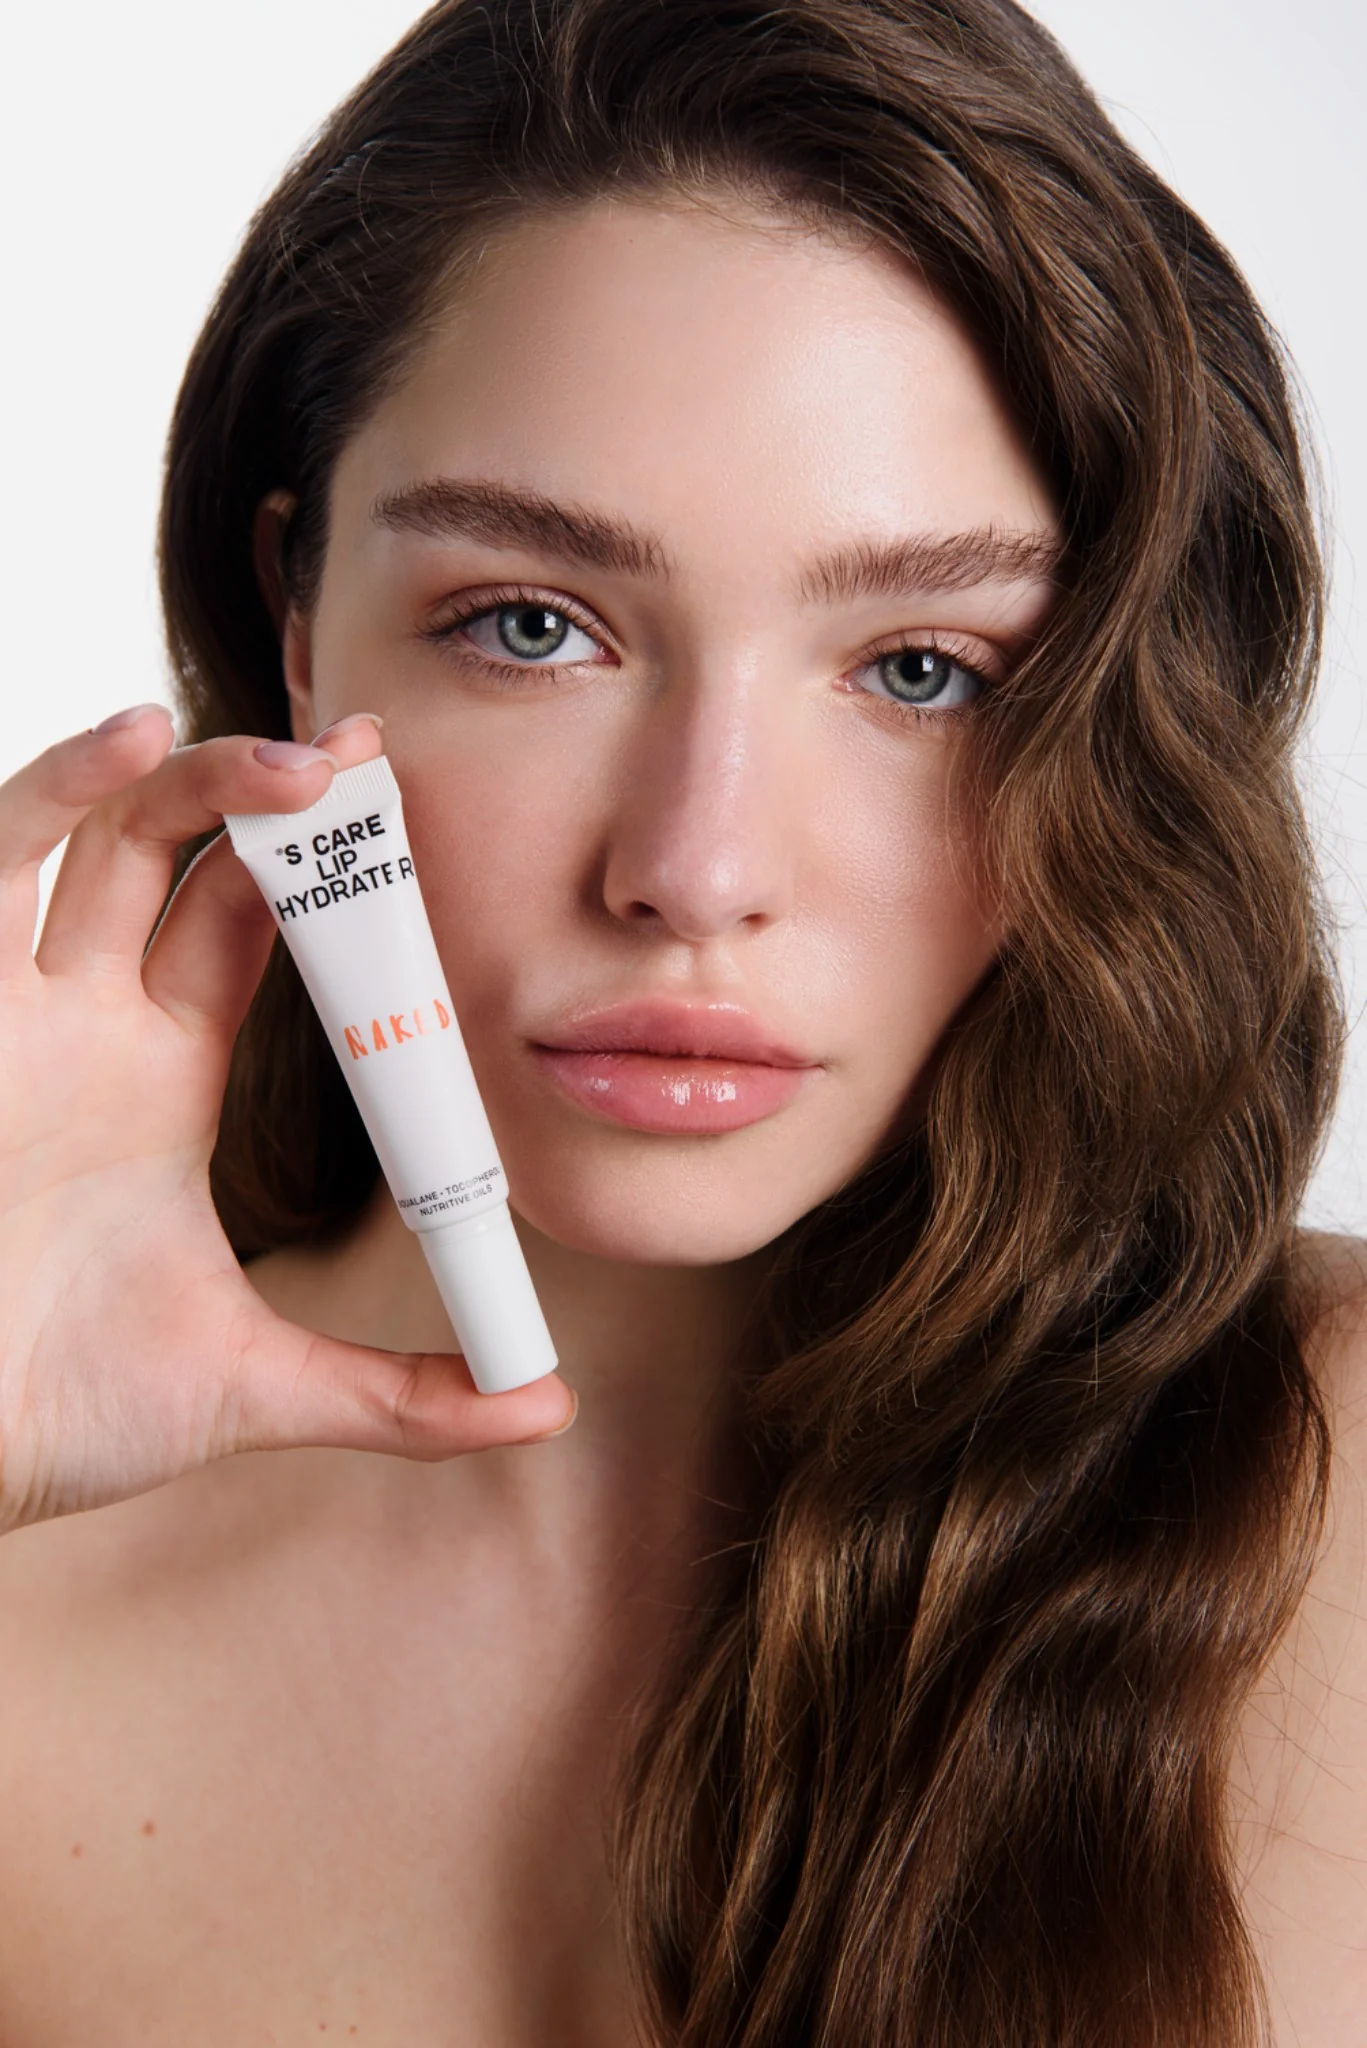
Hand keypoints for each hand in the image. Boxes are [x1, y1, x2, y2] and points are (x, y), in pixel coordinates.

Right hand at [0, 706, 574, 1532]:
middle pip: (185, 853)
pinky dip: (53, 789)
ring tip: (302, 759)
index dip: (321, 865)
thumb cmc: (60, 1409)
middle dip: (276, 792)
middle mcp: (87, 1018)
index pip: (248, 924)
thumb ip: (397, 1391)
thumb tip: (545, 1404)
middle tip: (375, 749)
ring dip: (194, 775)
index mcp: (159, 1074)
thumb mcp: (256, 1386)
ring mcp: (17, 1005)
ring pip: (101, 834)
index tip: (406, 813)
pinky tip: (134, 737)